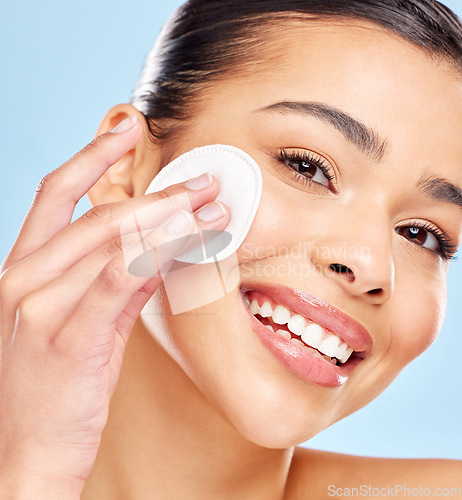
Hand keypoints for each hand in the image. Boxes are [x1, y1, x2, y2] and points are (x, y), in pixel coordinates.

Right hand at [0, 115, 229, 497]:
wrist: (29, 452)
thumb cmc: (57, 385)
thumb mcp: (82, 321)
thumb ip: (114, 280)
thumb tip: (158, 247)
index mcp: (23, 268)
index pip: (56, 193)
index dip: (91, 155)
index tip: (127, 128)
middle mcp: (23, 277)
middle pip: (98, 214)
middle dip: (158, 195)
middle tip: (204, 182)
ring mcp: (39, 306)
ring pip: (113, 240)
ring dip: (169, 219)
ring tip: (212, 207)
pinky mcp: (66, 337)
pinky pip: (119, 279)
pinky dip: (157, 254)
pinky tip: (190, 240)